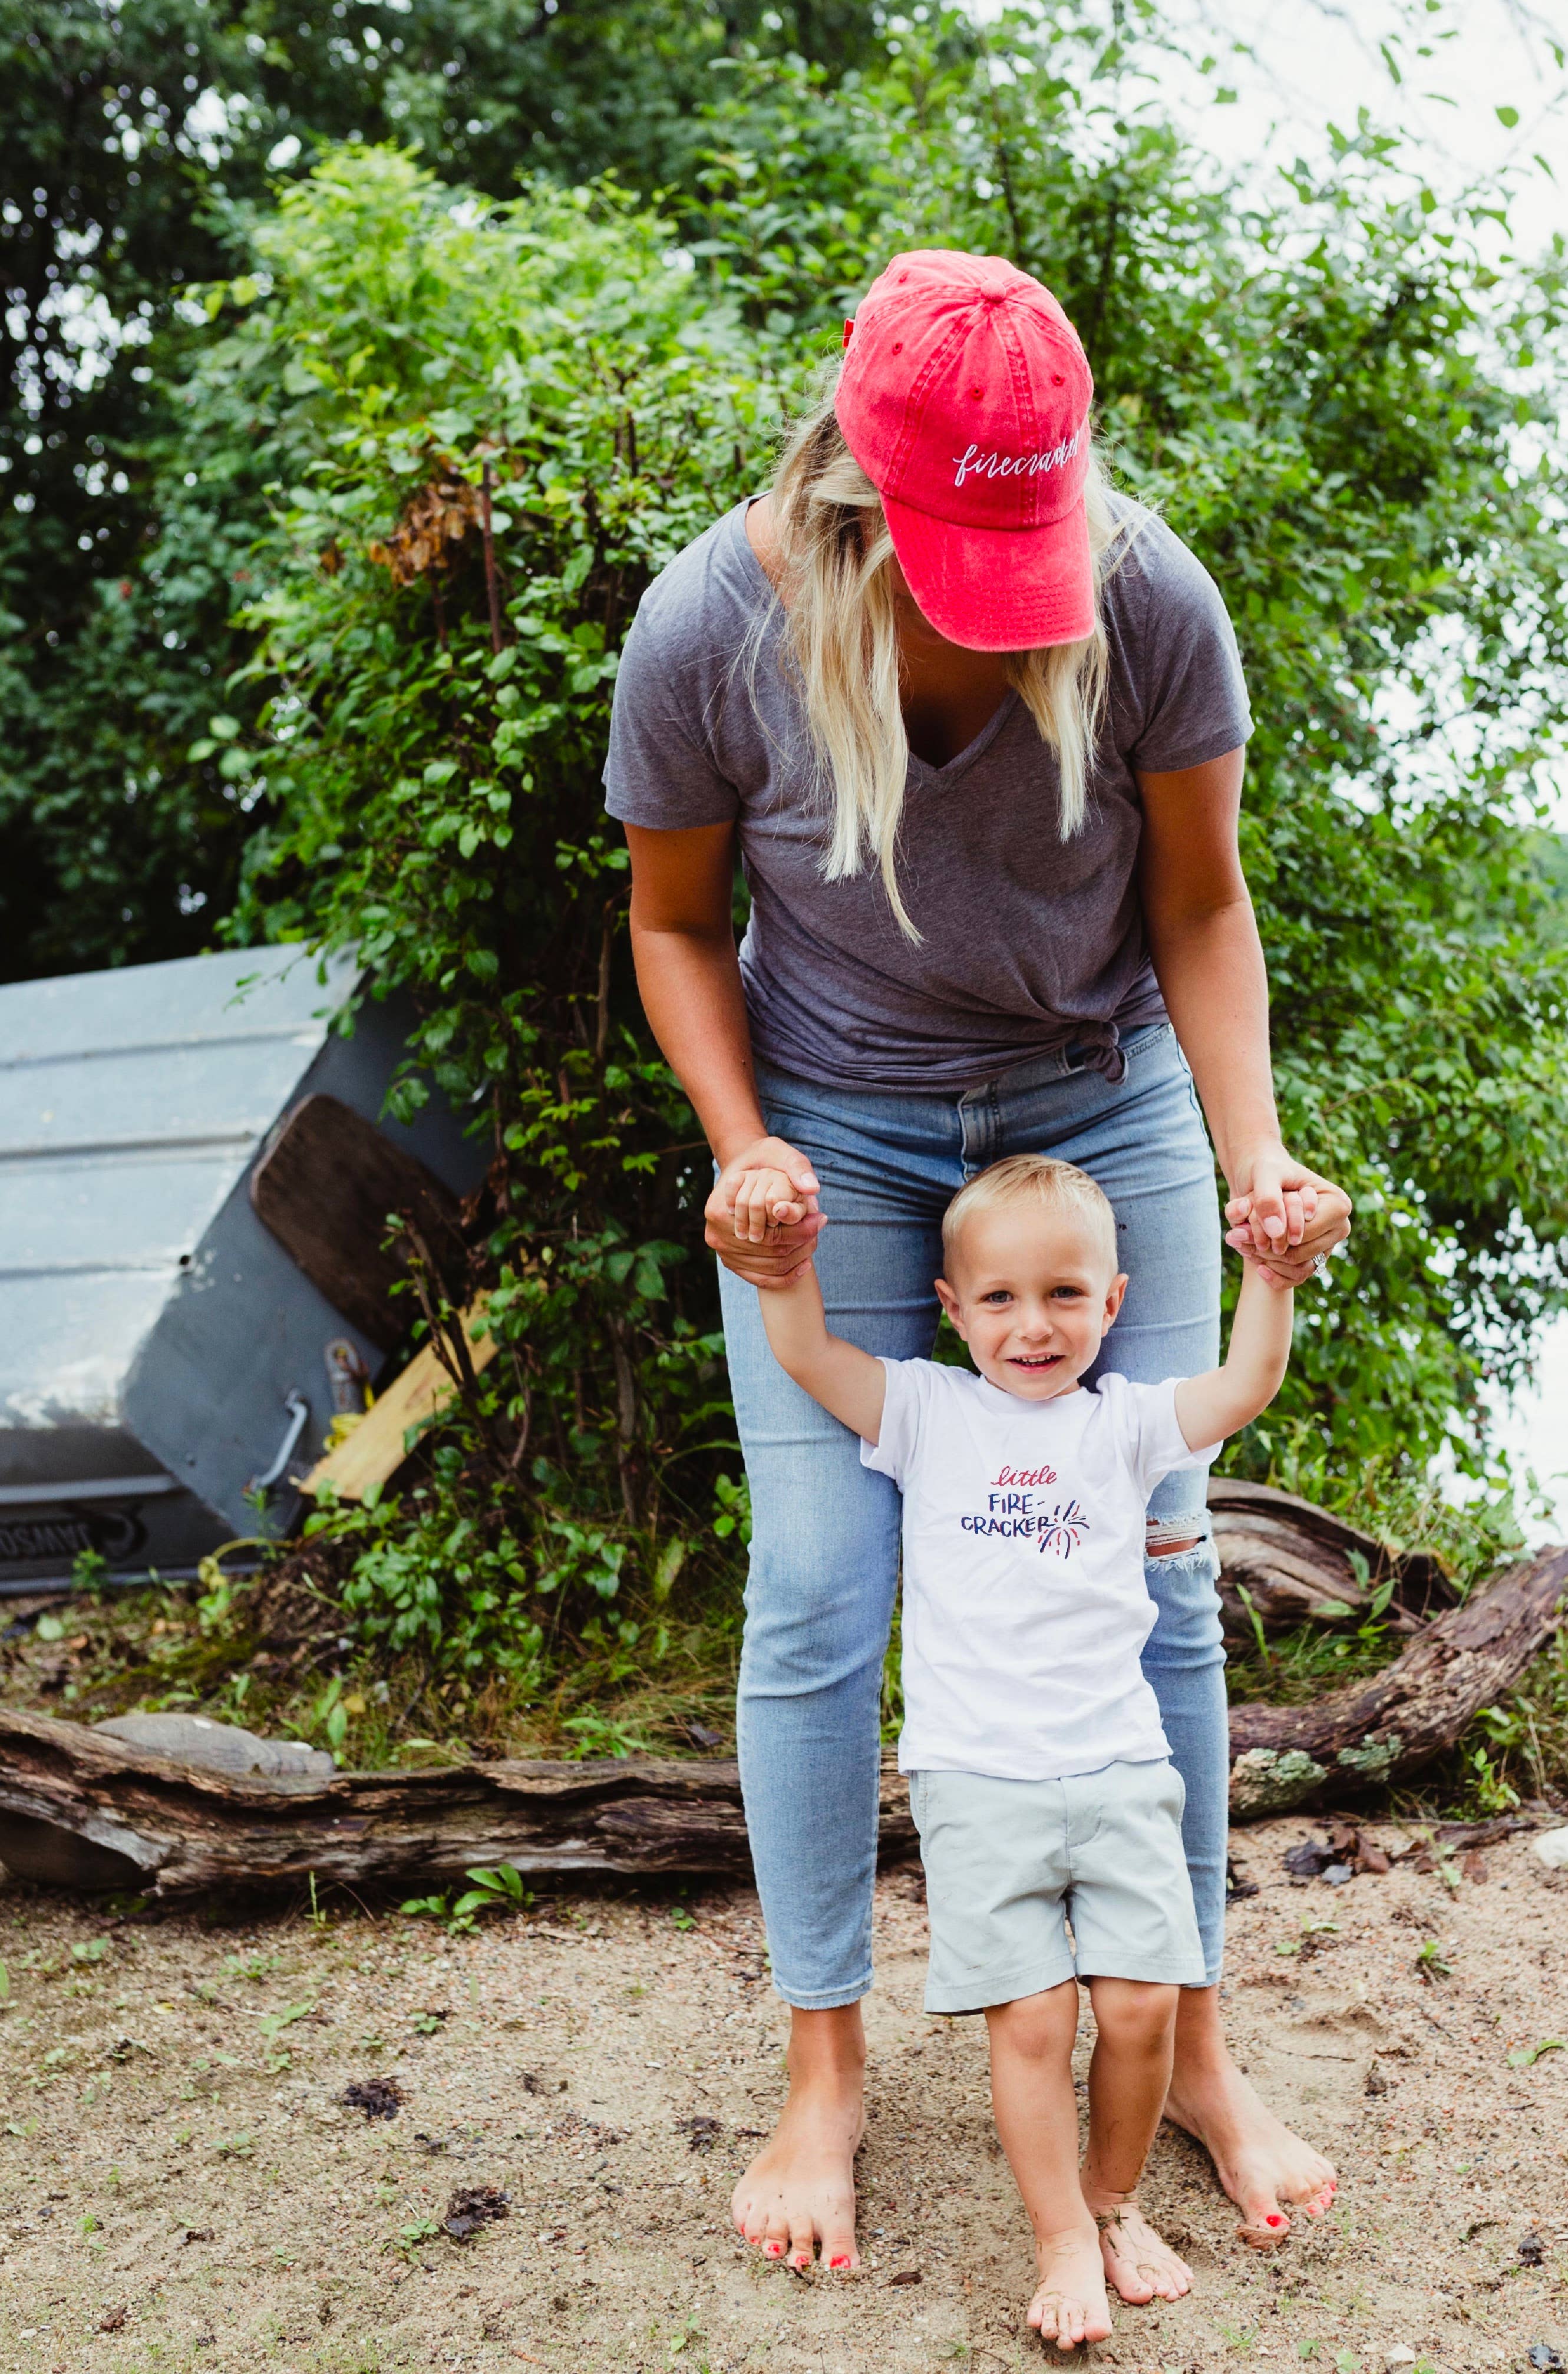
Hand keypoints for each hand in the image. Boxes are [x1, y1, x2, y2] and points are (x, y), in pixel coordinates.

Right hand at [706, 1135, 824, 1288]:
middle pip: (769, 1251)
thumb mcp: (778, 1151)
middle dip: (801, 1244)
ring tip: (815, 1243)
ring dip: (796, 1259)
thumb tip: (812, 1189)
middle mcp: (716, 1234)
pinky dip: (784, 1276)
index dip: (800, 1229)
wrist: (743, 1169)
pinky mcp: (729, 1261)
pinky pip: (759, 1278)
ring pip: (768, 1267)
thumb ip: (796, 1166)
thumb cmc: (761, 1159)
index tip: (821, 1218)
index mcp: (720, 1209)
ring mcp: (721, 1251)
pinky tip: (804, 1265)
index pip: (768, 1231)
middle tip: (821, 1229)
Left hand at [1225, 1146, 1350, 1289]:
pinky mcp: (1316, 1256)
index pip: (1304, 1233)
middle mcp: (1339, 1226)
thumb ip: (1268, 1199)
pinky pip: (1298, 1277)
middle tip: (1235, 1237)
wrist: (1261, 1175)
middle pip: (1300, 1253)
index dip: (1271, 1235)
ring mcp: (1329, 1243)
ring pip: (1297, 1268)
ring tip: (1241, 1244)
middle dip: (1265, 1248)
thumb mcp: (1264, 1175)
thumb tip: (1277, 1232)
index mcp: (1337, 1203)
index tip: (1240, 1229)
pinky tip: (1257, 1266)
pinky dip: (1275, 1275)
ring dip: (1267, 1260)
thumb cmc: (1266, 1169)